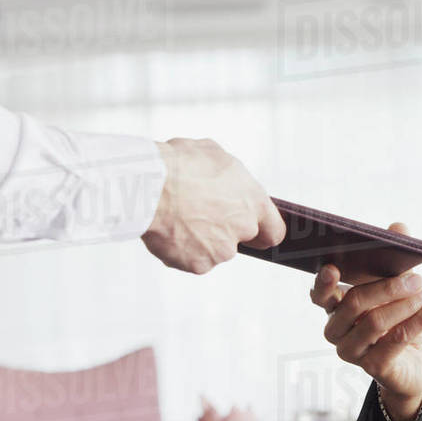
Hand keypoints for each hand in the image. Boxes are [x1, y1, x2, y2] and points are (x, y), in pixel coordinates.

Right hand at [141, 138, 285, 273]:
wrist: (148, 187)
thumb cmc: (178, 165)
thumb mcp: (213, 156)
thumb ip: (229, 177)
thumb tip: (225, 181)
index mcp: (253, 201)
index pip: (274, 230)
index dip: (263, 232)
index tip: (256, 234)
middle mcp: (243, 229)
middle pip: (238, 239)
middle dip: (222, 230)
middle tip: (198, 214)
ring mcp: (222, 250)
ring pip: (213, 250)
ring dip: (199, 239)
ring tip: (176, 216)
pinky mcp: (199, 265)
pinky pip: (190, 260)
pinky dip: (179, 250)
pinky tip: (167, 230)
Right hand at [309, 223, 421, 420]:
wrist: (409, 363)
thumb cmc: (395, 320)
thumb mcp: (395, 287)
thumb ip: (393, 258)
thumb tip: (398, 229)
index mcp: (334, 307)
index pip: (319, 295)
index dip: (323, 283)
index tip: (332, 267)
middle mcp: (335, 330)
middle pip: (354, 303)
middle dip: (387, 287)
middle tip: (417, 278)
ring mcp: (350, 351)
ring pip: (375, 322)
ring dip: (407, 304)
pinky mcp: (372, 367)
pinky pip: (396, 340)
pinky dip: (420, 320)